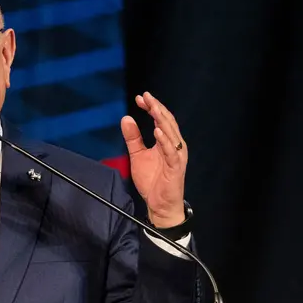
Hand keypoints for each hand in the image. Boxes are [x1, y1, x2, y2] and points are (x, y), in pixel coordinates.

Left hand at [119, 91, 187, 228]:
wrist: (160, 205)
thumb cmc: (153, 181)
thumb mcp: (138, 155)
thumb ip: (133, 138)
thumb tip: (126, 118)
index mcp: (167, 141)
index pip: (161, 119)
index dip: (151, 107)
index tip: (140, 98)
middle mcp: (174, 145)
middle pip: (167, 121)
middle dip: (156, 108)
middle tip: (145, 96)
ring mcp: (176, 156)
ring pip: (171, 133)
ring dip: (161, 119)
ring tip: (152, 108)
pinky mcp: (176, 167)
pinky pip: (171, 151)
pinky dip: (165, 141)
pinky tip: (157, 131)